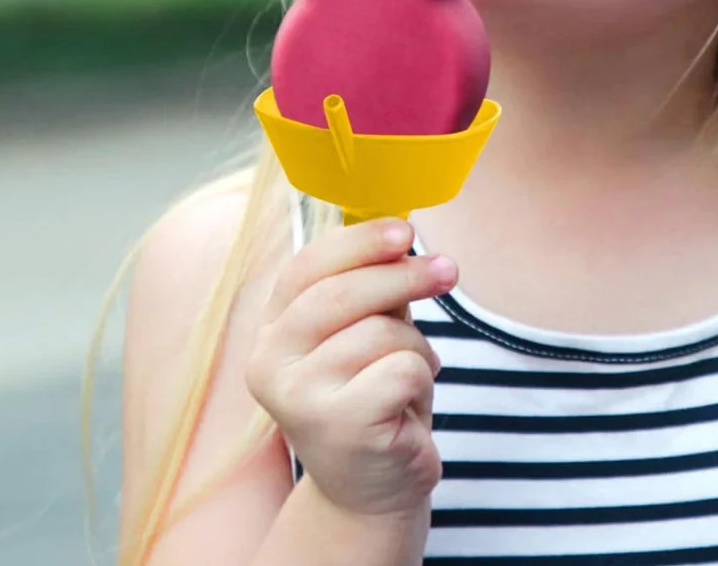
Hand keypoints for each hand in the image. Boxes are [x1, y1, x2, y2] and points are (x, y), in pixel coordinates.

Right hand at [245, 217, 456, 519]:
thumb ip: (369, 287)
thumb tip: (402, 233)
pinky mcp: (339, 427)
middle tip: (448, 270)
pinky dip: (421, 379)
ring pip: (380, 331)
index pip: (306, 268)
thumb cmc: (371, 394)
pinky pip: (402, 370)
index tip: (406, 230)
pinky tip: (408, 404)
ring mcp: (298, 399)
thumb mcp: (361, 332)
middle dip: (405, 275)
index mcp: (270, 331)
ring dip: (415, 345)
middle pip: (344, 292)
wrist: (372, 487)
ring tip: (410, 371)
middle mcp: (269, 363)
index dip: (358, 243)